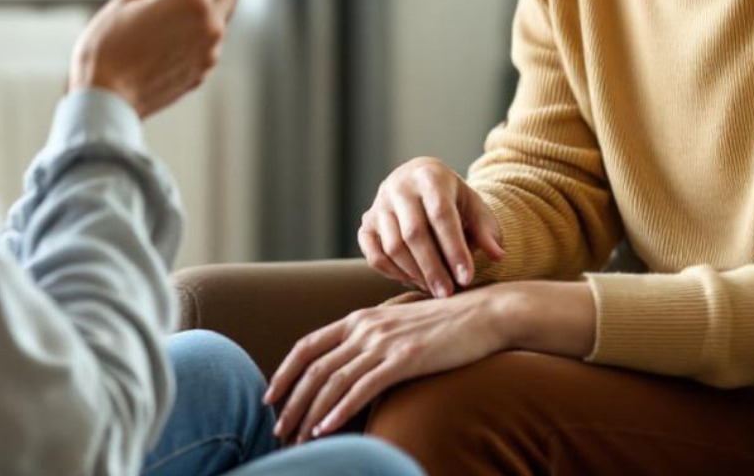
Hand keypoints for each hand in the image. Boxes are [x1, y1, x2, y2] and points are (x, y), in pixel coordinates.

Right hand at [69, 0, 238, 117]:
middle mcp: (210, 25)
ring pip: (224, 11)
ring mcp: (210, 51)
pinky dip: (202, 20)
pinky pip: (212, 36)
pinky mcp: (203, 70)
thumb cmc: (107, 49)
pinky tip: (174, 22)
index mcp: (192, 1)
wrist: (106, 102)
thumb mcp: (128, 0)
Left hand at [264, 290, 508, 443]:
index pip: (308, 345)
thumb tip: (351, 368)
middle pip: (314, 368)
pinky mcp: (403, 359)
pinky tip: (326, 430)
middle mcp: (365, 328)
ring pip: (333, 382)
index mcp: (359, 318)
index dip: (285, 372)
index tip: (271, 396)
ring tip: (297, 439)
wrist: (483, 315)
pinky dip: (339, 411)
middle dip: (292, 402)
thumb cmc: (443, 325)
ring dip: (310, 414)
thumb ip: (371, 341)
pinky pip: (361, 389)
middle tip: (278, 430)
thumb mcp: (397, 326)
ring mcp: (383, 343)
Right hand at [359, 156, 504, 297]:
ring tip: (435, 290)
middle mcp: (399, 187)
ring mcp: (378, 205)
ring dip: (414, 273)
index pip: (441, 216)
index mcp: (430, 176)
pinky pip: (374, 255)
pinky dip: (392, 273)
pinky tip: (413, 281)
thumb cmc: (452, 198)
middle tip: (448, 294)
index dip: (454, 249)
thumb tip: (499, 255)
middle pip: (413, 233)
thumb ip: (485, 229)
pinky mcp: (366, 223)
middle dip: (433, 268)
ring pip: (392, 246)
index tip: (467, 278)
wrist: (419, 180)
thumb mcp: (473, 205)